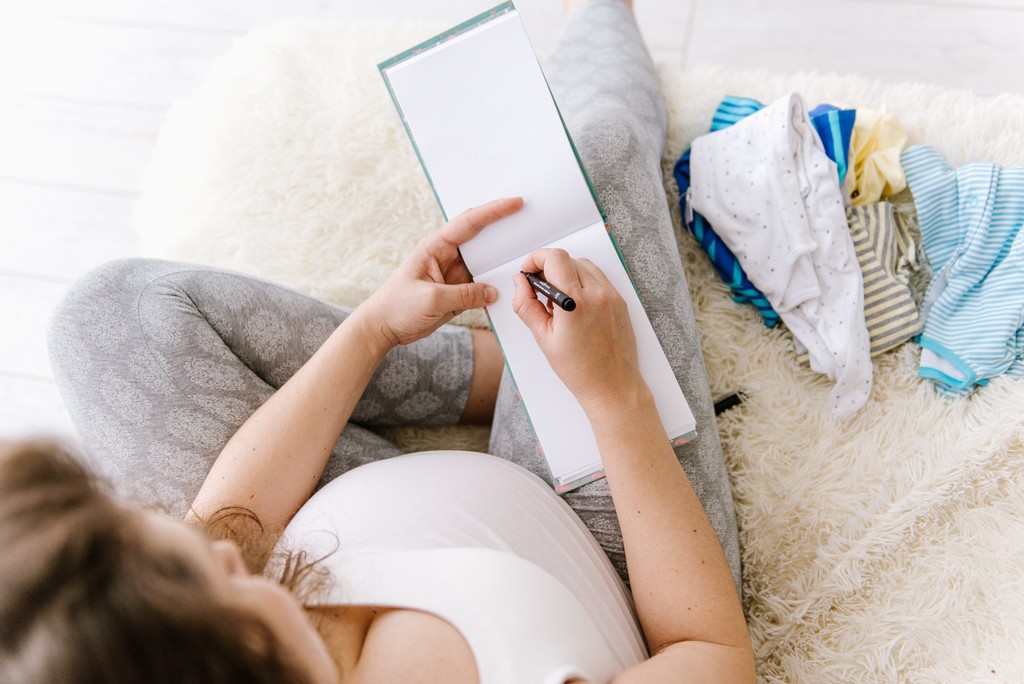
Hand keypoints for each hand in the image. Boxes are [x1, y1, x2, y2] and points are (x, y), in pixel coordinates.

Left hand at [361, 197, 522, 347]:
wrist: (383, 327)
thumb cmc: (397, 306)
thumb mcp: (431, 299)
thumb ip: (464, 295)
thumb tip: (492, 292)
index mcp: (435, 247)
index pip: (469, 223)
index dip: (493, 211)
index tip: (515, 203)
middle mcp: (446, 256)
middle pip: (480, 238)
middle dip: (503, 229)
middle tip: (529, 222)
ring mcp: (453, 274)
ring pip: (484, 262)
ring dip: (501, 260)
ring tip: (524, 253)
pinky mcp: (457, 291)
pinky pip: (481, 285)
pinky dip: (494, 285)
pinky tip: (509, 285)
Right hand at [512, 248, 645, 410]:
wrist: (612, 386)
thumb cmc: (580, 370)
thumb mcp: (543, 338)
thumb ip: (526, 305)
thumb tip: (520, 282)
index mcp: (574, 303)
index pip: (554, 258)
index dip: (536, 259)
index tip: (529, 271)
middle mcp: (596, 295)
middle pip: (567, 259)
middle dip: (548, 269)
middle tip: (539, 290)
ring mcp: (612, 296)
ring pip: (583, 265)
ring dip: (566, 273)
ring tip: (559, 301)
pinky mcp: (620, 301)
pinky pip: (598, 278)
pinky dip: (583, 282)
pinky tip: (576, 304)